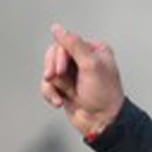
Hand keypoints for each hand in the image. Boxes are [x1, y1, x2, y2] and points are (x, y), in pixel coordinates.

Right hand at [41, 23, 125, 138]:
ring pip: (49, 70)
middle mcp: (83, 60)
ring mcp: (73, 74)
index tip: (62, 69)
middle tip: (59, 80)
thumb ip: (74, 44)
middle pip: (54, 55)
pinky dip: (50, 93)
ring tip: (65, 93)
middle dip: (56, 71)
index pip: (66, 42)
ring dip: (54, 84)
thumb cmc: (103, 97)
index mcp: (94, 50)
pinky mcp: (65, 87)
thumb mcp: (91, 65)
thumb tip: (57, 28)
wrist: (101, 123)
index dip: (60, 56)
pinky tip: (59, 100)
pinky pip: (47, 84)